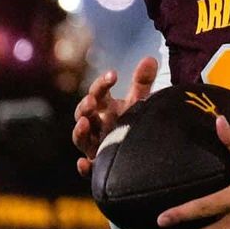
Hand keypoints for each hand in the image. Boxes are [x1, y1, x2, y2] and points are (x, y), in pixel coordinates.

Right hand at [73, 57, 158, 176]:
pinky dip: (84, 168)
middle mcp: (96, 125)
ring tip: (83, 122)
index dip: (102, 83)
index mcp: (104, 108)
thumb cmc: (137, 119)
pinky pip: (88, 170)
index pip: (98, 92)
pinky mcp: (99, 165)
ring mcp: (95, 145)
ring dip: (79, 131)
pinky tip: (84, 163)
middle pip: (83, 114)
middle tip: (92, 100)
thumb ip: (143, 81)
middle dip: (85, 106)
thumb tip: (150, 59)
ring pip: (80, 139)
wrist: (144, 146)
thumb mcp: (140, 100)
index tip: (114, 75)